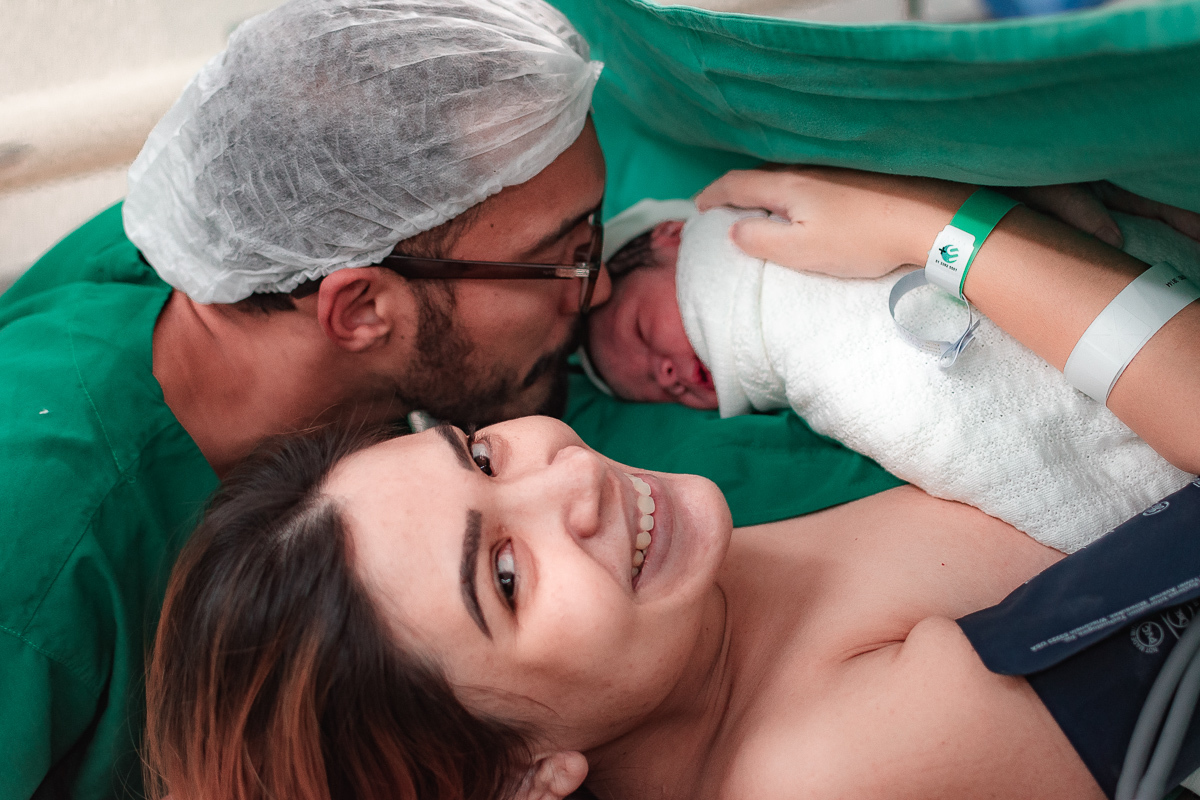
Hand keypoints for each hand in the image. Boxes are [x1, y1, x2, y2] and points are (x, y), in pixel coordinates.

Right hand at [695, 166, 971, 278]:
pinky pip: (814, 179)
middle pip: (760, 175)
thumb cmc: (861, 240)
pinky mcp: (859, 177)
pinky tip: (807, 206)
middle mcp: (808, 169)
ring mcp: (835, 170)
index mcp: (787, 185)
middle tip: (724, 208)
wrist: (926, 220)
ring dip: (767, 189)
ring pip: (788, 176)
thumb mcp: (802, 251)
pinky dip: (796, 192)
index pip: (736, 184)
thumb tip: (734, 230)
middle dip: (737, 190)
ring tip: (761, 208)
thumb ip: (761, 240)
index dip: (712, 195)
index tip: (697, 207)